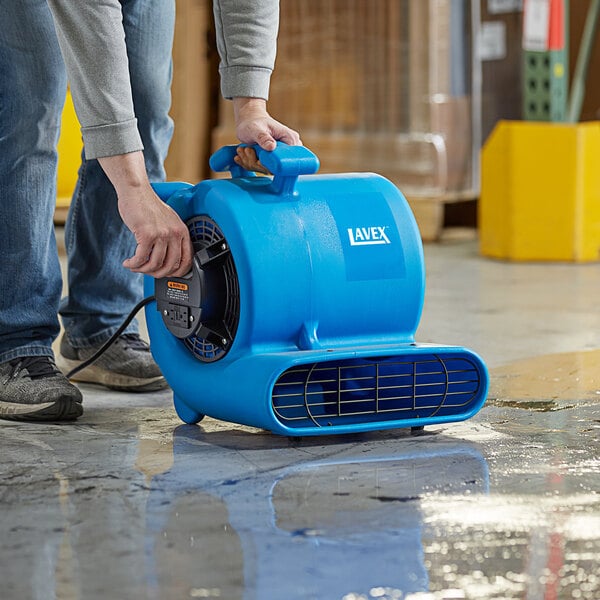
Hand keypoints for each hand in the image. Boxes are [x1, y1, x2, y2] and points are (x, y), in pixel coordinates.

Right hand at [98, 152, 193, 277]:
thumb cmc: (149, 206)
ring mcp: (162, 234)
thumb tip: (168, 261)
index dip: (177, 273)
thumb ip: (171, 239)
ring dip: (143, 270)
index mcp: (182, 232)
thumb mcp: (168, 222)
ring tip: (135, 267)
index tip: (167, 275)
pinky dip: (134, 264)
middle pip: (170, 266)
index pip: (187, 260)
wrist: (136, 191)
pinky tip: (129, 262)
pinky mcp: (147, 234)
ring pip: (155, 264)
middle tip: (147, 271)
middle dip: (157, 273)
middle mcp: (175, 233)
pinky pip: (141, 258)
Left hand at [233, 97, 300, 172]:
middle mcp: (288, 150)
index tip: (258, 159)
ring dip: (251, 162)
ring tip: (244, 149)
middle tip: (247, 150)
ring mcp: (280, 157)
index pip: (288, 159)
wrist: (249, 122)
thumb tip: (271, 147)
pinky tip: (244, 154)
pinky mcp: (272, 162)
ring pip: (266, 170)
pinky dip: (249, 164)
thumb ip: (263, 137)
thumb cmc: (253, 123)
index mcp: (290, 140)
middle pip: (276, 167)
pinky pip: (260, 169)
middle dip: (257, 163)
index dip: (272, 163)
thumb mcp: (256, 129)